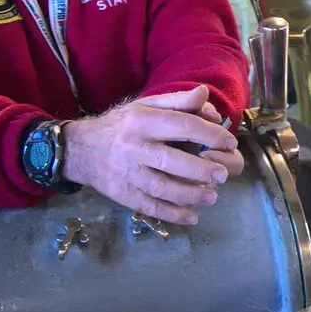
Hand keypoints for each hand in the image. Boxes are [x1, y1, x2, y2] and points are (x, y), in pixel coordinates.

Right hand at [62, 85, 239, 225]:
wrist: (80, 149)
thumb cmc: (122, 126)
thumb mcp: (145, 106)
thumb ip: (176, 102)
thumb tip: (204, 94)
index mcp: (142, 121)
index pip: (181, 125)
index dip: (209, 134)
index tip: (230, 142)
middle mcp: (133, 147)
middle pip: (170, 160)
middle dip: (200, 169)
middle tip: (222, 175)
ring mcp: (126, 173)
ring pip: (160, 187)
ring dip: (189, 194)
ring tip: (212, 196)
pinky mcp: (122, 194)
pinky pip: (149, 206)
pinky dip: (171, 214)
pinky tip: (192, 217)